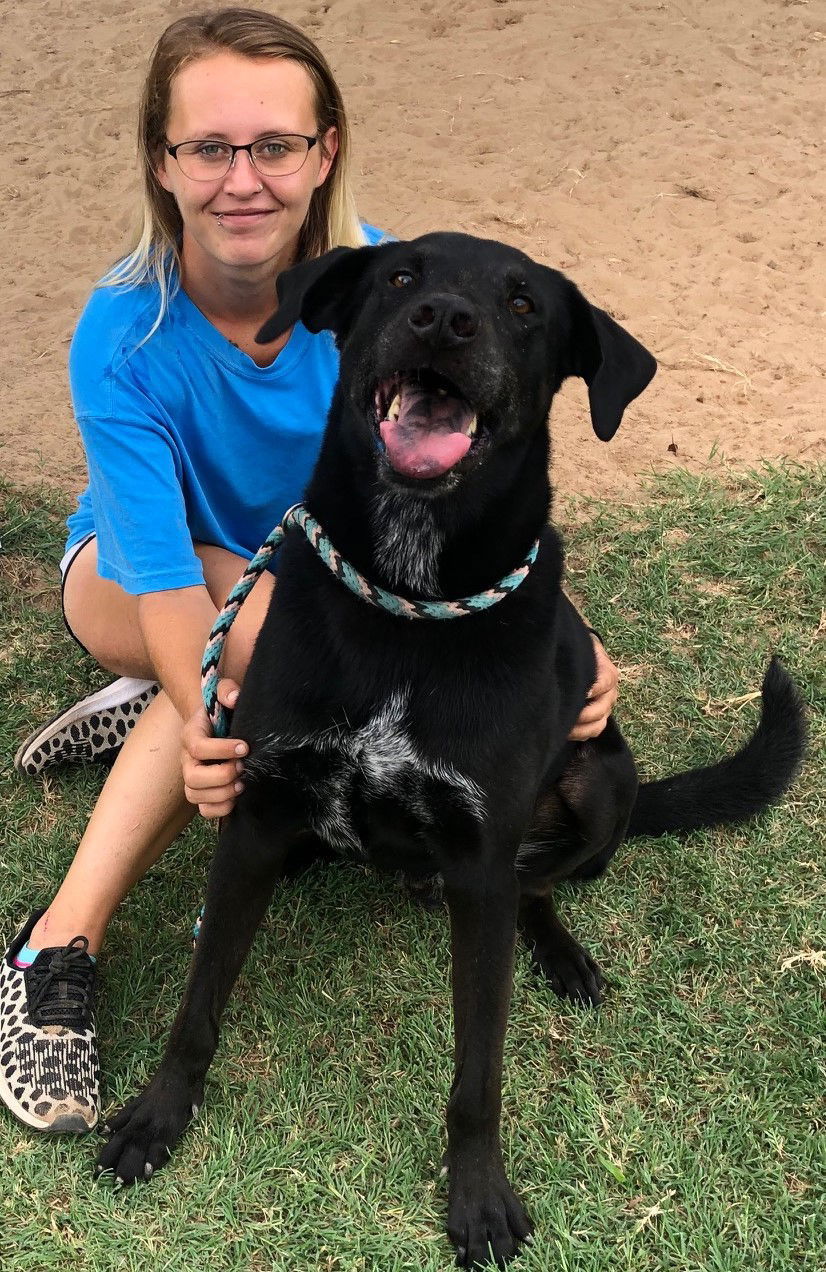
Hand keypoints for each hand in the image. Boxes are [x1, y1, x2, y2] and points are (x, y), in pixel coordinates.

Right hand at [181, 679, 246, 818]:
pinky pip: (203, 810)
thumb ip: (227, 690)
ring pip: (195, 795)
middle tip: (242, 767)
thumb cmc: (222, 710)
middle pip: (192, 777)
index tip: (244, 747)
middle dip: (221, 775)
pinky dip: (220, 809)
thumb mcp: (223, 692)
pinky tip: (236, 797)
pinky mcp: (202, 793)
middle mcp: (187, 759)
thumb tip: (234, 698)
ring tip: (242, 783)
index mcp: (191, 734)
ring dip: (222, 794)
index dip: (221, 750)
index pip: (197, 747)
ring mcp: (192, 777)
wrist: (218, 724)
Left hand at [568, 635, 617, 740]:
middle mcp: (610, 693)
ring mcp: (605, 707)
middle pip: (602, 709)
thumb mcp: (582, 649)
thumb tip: (563, 654)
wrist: (584, 658)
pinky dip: (580, 734)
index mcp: (608, 674)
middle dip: (582, 715)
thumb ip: (578, 654)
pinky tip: (565, 731)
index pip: (606, 682)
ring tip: (563, 728)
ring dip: (581, 729)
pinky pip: (593, 731)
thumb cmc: (580, 653)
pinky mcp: (598, 718)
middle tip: (563, 715)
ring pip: (598, 725)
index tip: (581, 693)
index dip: (594, 689)